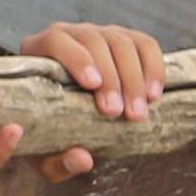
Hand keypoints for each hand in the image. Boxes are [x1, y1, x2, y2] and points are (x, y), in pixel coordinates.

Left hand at [16, 19, 165, 182]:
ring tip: (137, 113)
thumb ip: (58, 161)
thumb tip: (84, 158)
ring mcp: (101, 34)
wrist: (67, 122)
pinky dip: (154, 67)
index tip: (92, 85)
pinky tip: (155, 95)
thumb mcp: (46, 156)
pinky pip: (145, 45)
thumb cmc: (50, 136)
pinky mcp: (127, 41)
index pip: (57, 41)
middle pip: (94, 41)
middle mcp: (71, 35)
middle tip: (117, 112)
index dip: (76, 59)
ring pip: (121, 42)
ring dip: (133, 78)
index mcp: (40, 52)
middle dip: (110, 78)